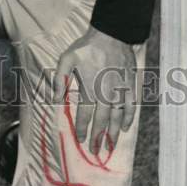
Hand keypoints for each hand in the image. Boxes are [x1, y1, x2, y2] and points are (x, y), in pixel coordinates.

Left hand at [54, 26, 137, 155]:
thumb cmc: (87, 47)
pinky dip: (129, 118)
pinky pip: (131, 106)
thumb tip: (54, 99)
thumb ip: (59, 80)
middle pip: (102, 121)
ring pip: (118, 117)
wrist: (111, 35)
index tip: (81, 140)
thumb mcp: (67, 59)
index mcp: (90, 88)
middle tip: (96, 151)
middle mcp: (107, 94)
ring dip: (114, 133)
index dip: (83, 129)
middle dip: (98, 137)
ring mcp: (121, 91)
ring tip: (110, 145)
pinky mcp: (131, 86)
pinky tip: (125, 127)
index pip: (86, 115)